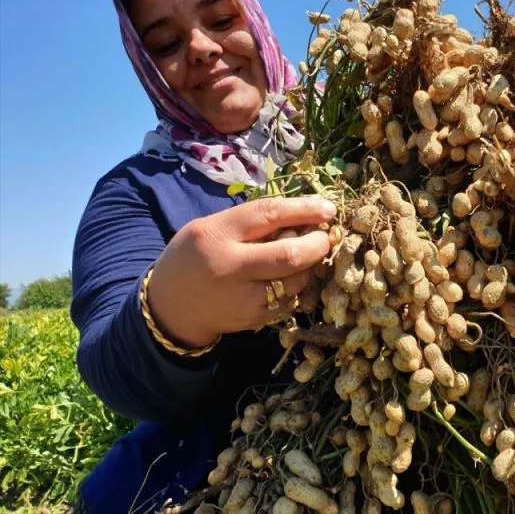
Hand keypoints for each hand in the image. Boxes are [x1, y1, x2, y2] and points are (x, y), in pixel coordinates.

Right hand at [146, 196, 335, 348]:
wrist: (172, 306)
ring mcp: (243, 297)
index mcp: (218, 234)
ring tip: (307, 255)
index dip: (304, 209)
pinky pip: (291, 300)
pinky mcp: (254, 319)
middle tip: (326, 236)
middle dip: (317, 243)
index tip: (328, 209)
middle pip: (290, 254)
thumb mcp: (213, 227)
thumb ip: (252, 222)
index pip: (269, 215)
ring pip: (296, 280)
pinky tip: (290, 277)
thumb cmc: (197, 256)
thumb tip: (303, 216)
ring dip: (310, 266)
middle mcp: (231, 267)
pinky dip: (298, 286)